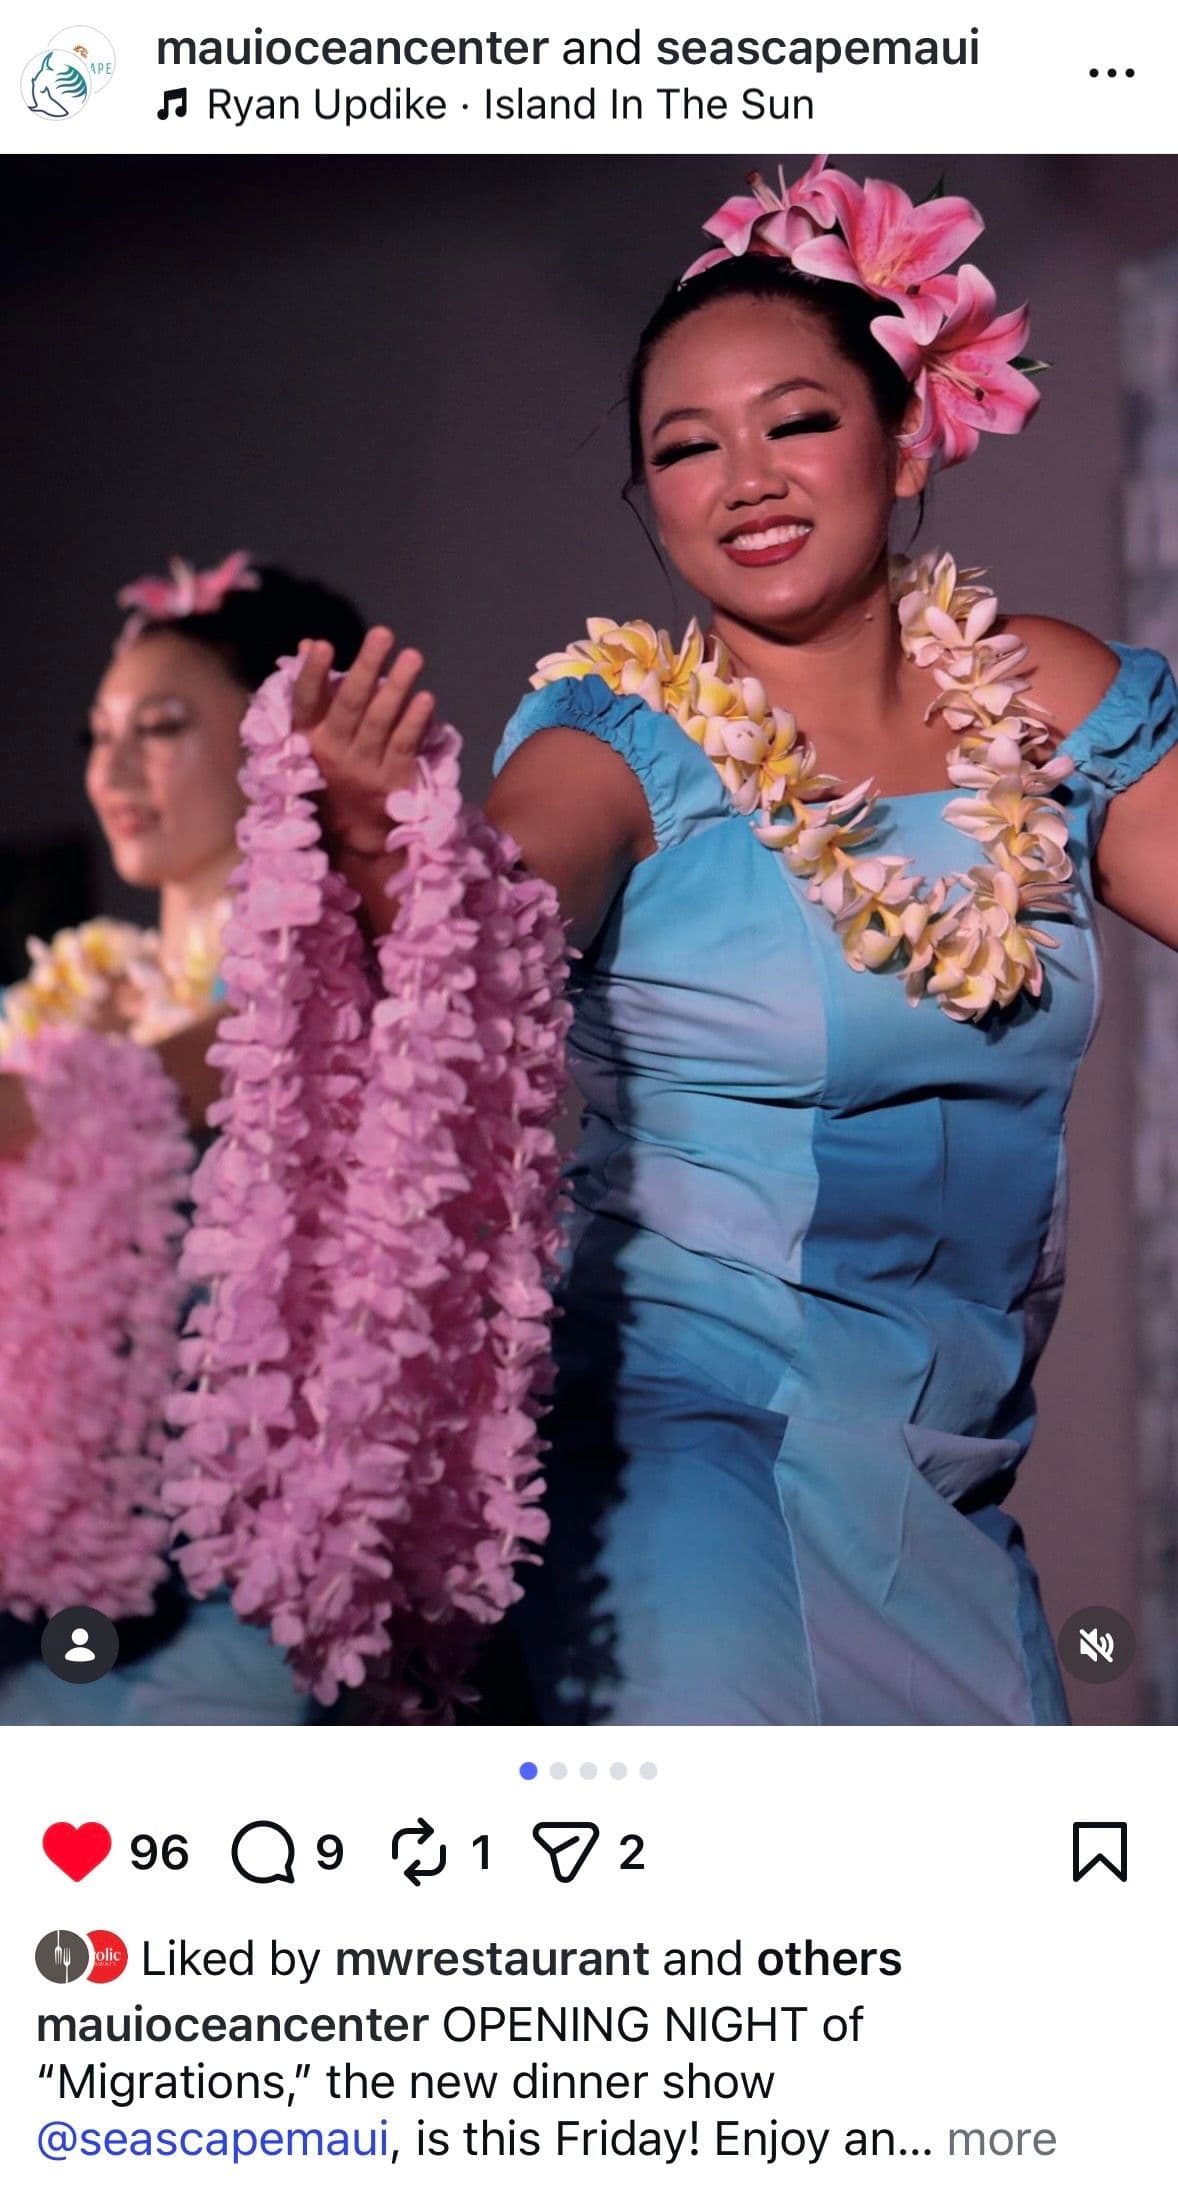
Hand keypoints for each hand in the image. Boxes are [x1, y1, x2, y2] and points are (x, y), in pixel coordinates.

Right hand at [292, 626, 436, 858]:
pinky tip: (425, 698)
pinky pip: (404, 746)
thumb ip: (314, 690)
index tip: (321, 646)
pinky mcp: (393, 782)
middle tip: (383, 634)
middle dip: (367, 667)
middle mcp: (333, 752)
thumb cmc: (331, 771)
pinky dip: (415, 722)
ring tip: (412, 656)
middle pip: (350, 705)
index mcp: (307, 738)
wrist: (353, 834)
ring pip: (380, 722)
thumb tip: (307, 644)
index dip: (312, 675)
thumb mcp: (311, 736)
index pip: (305, 702)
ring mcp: (364, 768)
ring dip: (397, 687)